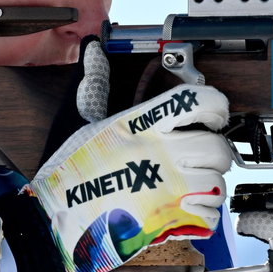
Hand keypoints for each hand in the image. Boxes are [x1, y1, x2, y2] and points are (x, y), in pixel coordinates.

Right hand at [24, 38, 231, 271]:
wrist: (54, 220)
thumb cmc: (67, 170)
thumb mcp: (77, 117)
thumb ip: (95, 81)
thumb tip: (93, 47)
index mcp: (142, 125)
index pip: (196, 102)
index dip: (215, 105)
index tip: (214, 114)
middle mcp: (161, 155)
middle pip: (216, 147)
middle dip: (214, 150)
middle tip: (200, 154)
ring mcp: (168, 191)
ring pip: (218, 183)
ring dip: (210, 183)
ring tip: (192, 184)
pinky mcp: (169, 224)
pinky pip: (210, 218)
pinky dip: (204, 215)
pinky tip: (187, 209)